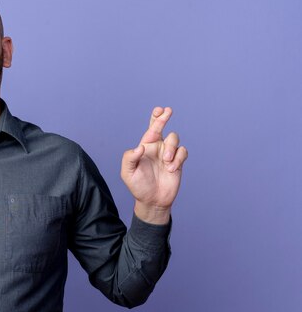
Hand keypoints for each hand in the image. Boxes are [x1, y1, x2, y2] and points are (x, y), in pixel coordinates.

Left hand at [121, 107, 187, 223]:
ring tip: (165, 162)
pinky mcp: (178, 162)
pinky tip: (171, 169)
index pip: (150, 129)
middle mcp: (157, 147)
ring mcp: (168, 154)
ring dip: (170, 148)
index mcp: (145, 146)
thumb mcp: (128, 173)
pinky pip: (183, 152)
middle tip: (168, 111)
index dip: (155, 118)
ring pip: (174, 139)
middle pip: (163, 127)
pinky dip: (178, 159)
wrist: (152, 200)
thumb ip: (130, 158)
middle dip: (164, 118)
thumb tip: (140, 147)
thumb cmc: (138, 186)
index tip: (159, 110)